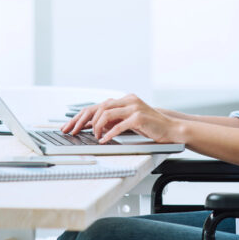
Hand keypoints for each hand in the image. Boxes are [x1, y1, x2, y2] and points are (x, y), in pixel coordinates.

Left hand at [61, 94, 177, 143]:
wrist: (170, 129)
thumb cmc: (149, 126)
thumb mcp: (128, 121)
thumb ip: (113, 120)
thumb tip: (93, 126)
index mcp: (124, 99)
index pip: (96, 105)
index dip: (80, 116)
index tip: (69, 126)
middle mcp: (128, 100)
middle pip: (98, 107)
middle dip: (82, 121)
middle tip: (73, 132)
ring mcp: (134, 107)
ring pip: (106, 114)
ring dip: (97, 127)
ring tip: (95, 137)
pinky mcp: (139, 117)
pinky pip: (119, 125)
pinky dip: (109, 133)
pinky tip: (104, 140)